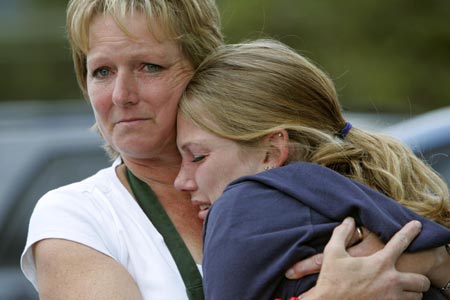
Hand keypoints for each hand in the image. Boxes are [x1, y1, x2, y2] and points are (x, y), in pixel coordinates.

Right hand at [299, 217, 429, 299]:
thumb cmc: (331, 280)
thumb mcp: (333, 253)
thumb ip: (342, 234)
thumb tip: (349, 221)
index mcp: (380, 263)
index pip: (400, 242)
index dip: (410, 231)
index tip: (417, 225)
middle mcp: (391, 281)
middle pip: (421, 280)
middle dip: (419, 278)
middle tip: (411, 276)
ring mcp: (392, 299)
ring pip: (417, 297)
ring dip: (412, 292)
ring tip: (404, 288)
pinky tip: (393, 298)